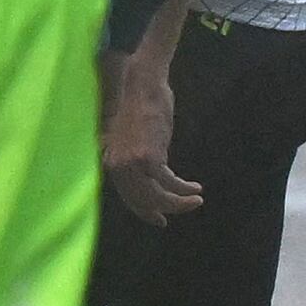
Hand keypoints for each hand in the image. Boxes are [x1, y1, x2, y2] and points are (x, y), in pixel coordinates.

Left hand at [102, 49, 203, 223]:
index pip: (126, 195)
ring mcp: (131, 162)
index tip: (158, 219)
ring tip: (195, 201)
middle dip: (161, 211)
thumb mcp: (131, 137)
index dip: (143, 209)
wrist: (142, 86)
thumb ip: (134, 157)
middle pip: (139, 200)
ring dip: (178, 203)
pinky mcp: (148, 156)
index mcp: (111, 161)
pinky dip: (182, 189)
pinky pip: (168, 182)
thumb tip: (147, 174)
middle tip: (178, 214)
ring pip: (155, 196)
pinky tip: (194, 189)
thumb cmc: (140, 107)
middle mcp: (117, 165)